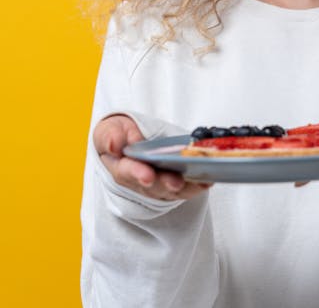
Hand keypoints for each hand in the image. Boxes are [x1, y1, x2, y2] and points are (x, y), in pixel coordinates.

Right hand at [93, 114, 211, 200]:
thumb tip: (113, 145)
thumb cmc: (119, 134)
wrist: (129, 138)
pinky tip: (208, 178)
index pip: (128, 173)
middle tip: (176, 181)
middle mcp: (139, 181)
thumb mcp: (110, 129)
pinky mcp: (172, 184)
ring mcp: (157, 185)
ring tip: (199, 179)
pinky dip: (196, 185)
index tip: (147, 175)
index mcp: (121, 167)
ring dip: (186, 187)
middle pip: (153, 186)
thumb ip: (110, 136)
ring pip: (171, 190)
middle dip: (165, 183)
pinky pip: (185, 189)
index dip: (138, 174)